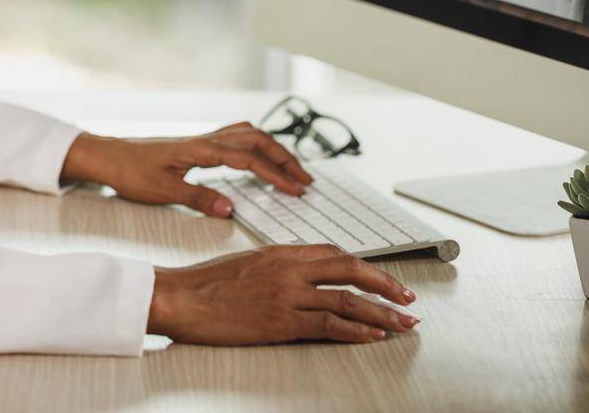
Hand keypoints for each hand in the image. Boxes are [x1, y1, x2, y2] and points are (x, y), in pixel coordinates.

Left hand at [59, 122, 312, 216]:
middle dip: (285, 158)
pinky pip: (235, 137)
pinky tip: (258, 157)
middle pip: (257, 140)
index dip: (276, 174)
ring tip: (290, 168)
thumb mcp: (163, 191)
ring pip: (248, 134)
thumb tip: (231, 209)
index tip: (296, 190)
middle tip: (305, 179)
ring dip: (273, 148)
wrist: (107, 157)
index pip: (250, 159)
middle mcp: (206, 140)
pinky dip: (255, 145)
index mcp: (202, 150)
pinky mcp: (197, 145)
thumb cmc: (130, 172)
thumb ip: (199, 199)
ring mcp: (202, 140)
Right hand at [148, 244, 418, 343]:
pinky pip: (328, 325)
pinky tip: (373, 336)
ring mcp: (286, 294)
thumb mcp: (245, 264)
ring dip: (381, 312)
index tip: (382, 279)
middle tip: (408, 298)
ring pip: (346, 299)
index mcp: (280, 252)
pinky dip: (356, 331)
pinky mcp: (280, 321)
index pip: (333, 252)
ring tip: (403, 323)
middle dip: (385, 285)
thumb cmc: (204, 284)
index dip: (363, 266)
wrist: (179, 297)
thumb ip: (276, 267)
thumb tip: (299, 278)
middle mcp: (289, 268)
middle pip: (350, 269)